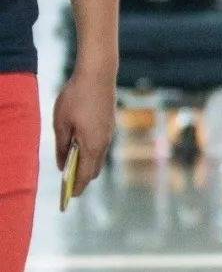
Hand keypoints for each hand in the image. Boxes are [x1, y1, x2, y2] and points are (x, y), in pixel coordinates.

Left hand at [53, 65, 115, 196]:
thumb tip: (61, 163)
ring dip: (87, 163)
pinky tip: (79, 145)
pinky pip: (101, 145)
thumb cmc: (76, 97)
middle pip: (95, 169)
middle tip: (69, 184)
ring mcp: (109, 133)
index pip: (86, 174)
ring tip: (71, 165)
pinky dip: (91, 151)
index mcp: (92, 145)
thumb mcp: (61, 122)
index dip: (77, 187)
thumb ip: (61, 145)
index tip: (70, 196)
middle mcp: (104, 142)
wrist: (98, 74)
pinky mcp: (110, 124)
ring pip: (99, 157)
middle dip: (83, 178)